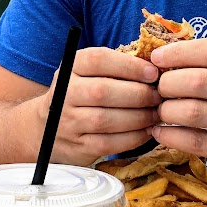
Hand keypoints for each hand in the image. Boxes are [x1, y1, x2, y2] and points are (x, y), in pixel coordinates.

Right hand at [36, 47, 161, 166]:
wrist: (48, 128)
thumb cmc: (82, 94)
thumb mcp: (88, 73)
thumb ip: (116, 68)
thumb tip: (156, 69)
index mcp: (70, 68)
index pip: (98, 60)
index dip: (129, 66)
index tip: (153, 73)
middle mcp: (64, 93)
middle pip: (102, 91)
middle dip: (138, 94)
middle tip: (158, 96)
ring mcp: (68, 122)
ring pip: (106, 120)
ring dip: (138, 117)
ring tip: (155, 114)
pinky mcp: (77, 146)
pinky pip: (109, 143)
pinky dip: (133, 138)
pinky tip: (147, 131)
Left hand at [149, 39, 206, 187]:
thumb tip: (180, 58)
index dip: (176, 53)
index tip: (157, 59)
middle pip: (194, 80)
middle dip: (166, 83)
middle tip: (157, 89)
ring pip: (191, 111)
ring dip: (166, 110)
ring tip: (160, 111)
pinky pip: (195, 141)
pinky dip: (171, 136)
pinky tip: (161, 133)